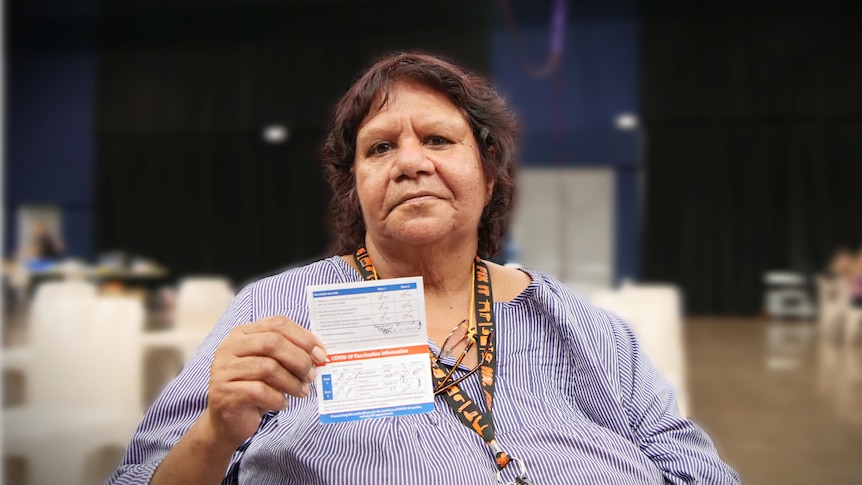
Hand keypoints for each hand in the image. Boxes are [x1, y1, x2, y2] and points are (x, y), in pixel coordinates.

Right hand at [203, 315, 326, 448]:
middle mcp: (230, 347)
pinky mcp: (224, 393)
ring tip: (301, 392)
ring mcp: (224, 370)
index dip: (303, 337)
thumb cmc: (254, 388)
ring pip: (268, 368)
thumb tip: (319, 353)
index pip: (277, 324)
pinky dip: (278, 398)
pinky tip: (283, 403)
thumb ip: (289, 353)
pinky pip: (259, 391)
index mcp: (243, 333)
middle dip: (299, 359)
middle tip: (312, 376)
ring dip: (292, 382)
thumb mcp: (271, 365)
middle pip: (273, 343)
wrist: (227, 421)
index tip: (320, 354)